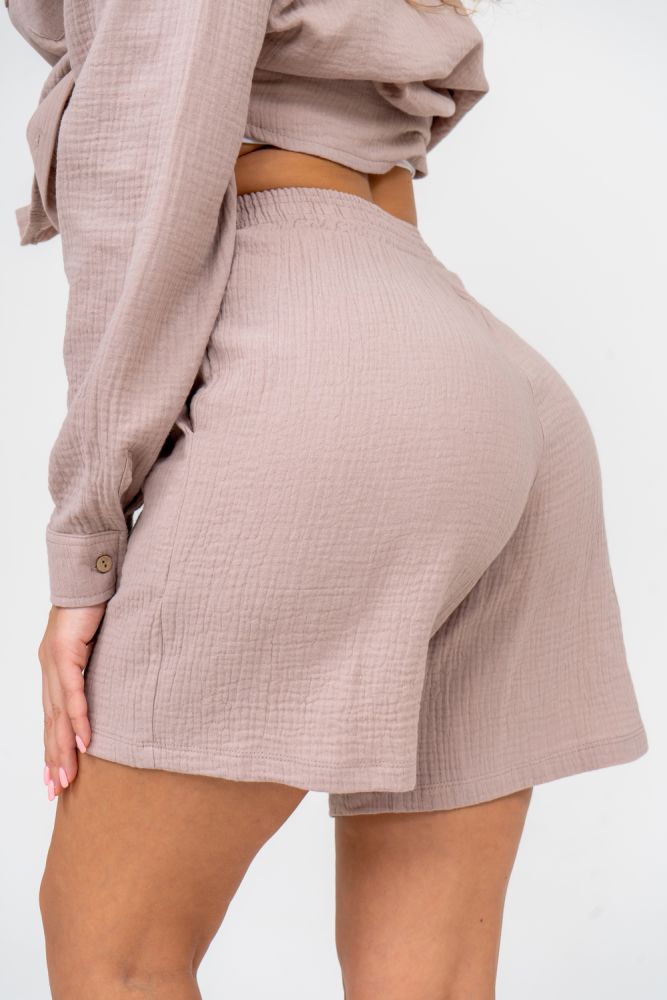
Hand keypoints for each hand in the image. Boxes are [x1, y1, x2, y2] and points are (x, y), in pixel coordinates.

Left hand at [38, 603, 106, 799]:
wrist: (90, 572)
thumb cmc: (97, 604)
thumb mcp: (99, 644)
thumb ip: (98, 667)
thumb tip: (115, 687)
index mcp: (54, 669)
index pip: (51, 717)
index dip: (53, 748)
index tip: (56, 777)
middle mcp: (48, 669)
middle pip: (50, 723)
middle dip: (53, 759)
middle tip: (57, 790)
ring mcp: (53, 662)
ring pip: (57, 715)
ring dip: (63, 749)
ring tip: (67, 777)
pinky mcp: (65, 653)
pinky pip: (73, 693)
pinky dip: (78, 719)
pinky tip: (84, 741)